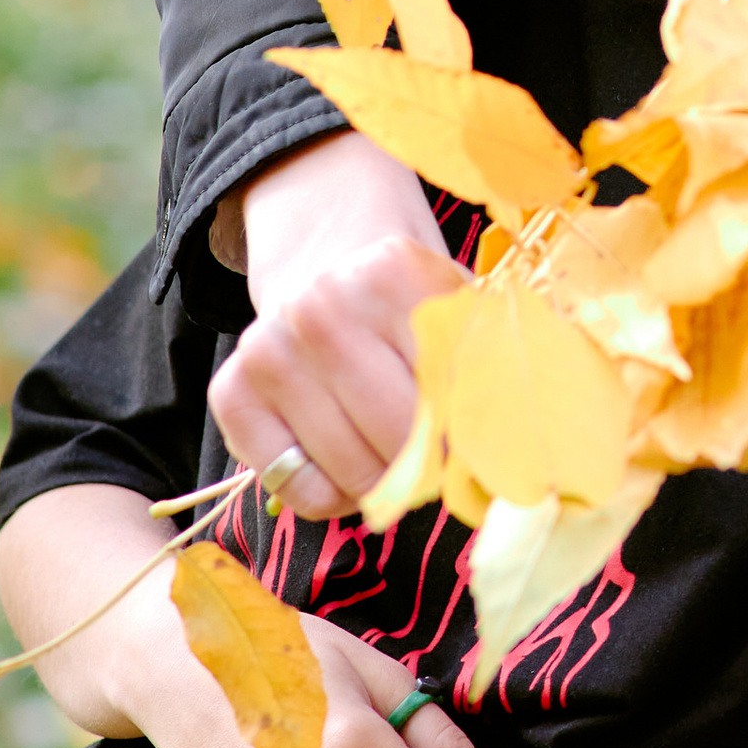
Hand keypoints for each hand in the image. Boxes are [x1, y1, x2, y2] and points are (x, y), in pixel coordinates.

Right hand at [211, 134, 459, 513]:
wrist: (324, 251)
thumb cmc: (406, 294)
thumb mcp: (455, 302)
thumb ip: (486, 365)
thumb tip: (517, 456)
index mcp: (392, 274)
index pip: (453, 394)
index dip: (478, 438)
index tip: (485, 448)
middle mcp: (320, 309)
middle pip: (401, 442)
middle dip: (432, 466)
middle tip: (440, 454)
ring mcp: (269, 350)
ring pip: (353, 475)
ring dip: (386, 486)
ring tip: (392, 452)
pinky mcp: (230, 391)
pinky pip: (300, 491)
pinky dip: (333, 497)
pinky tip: (345, 458)